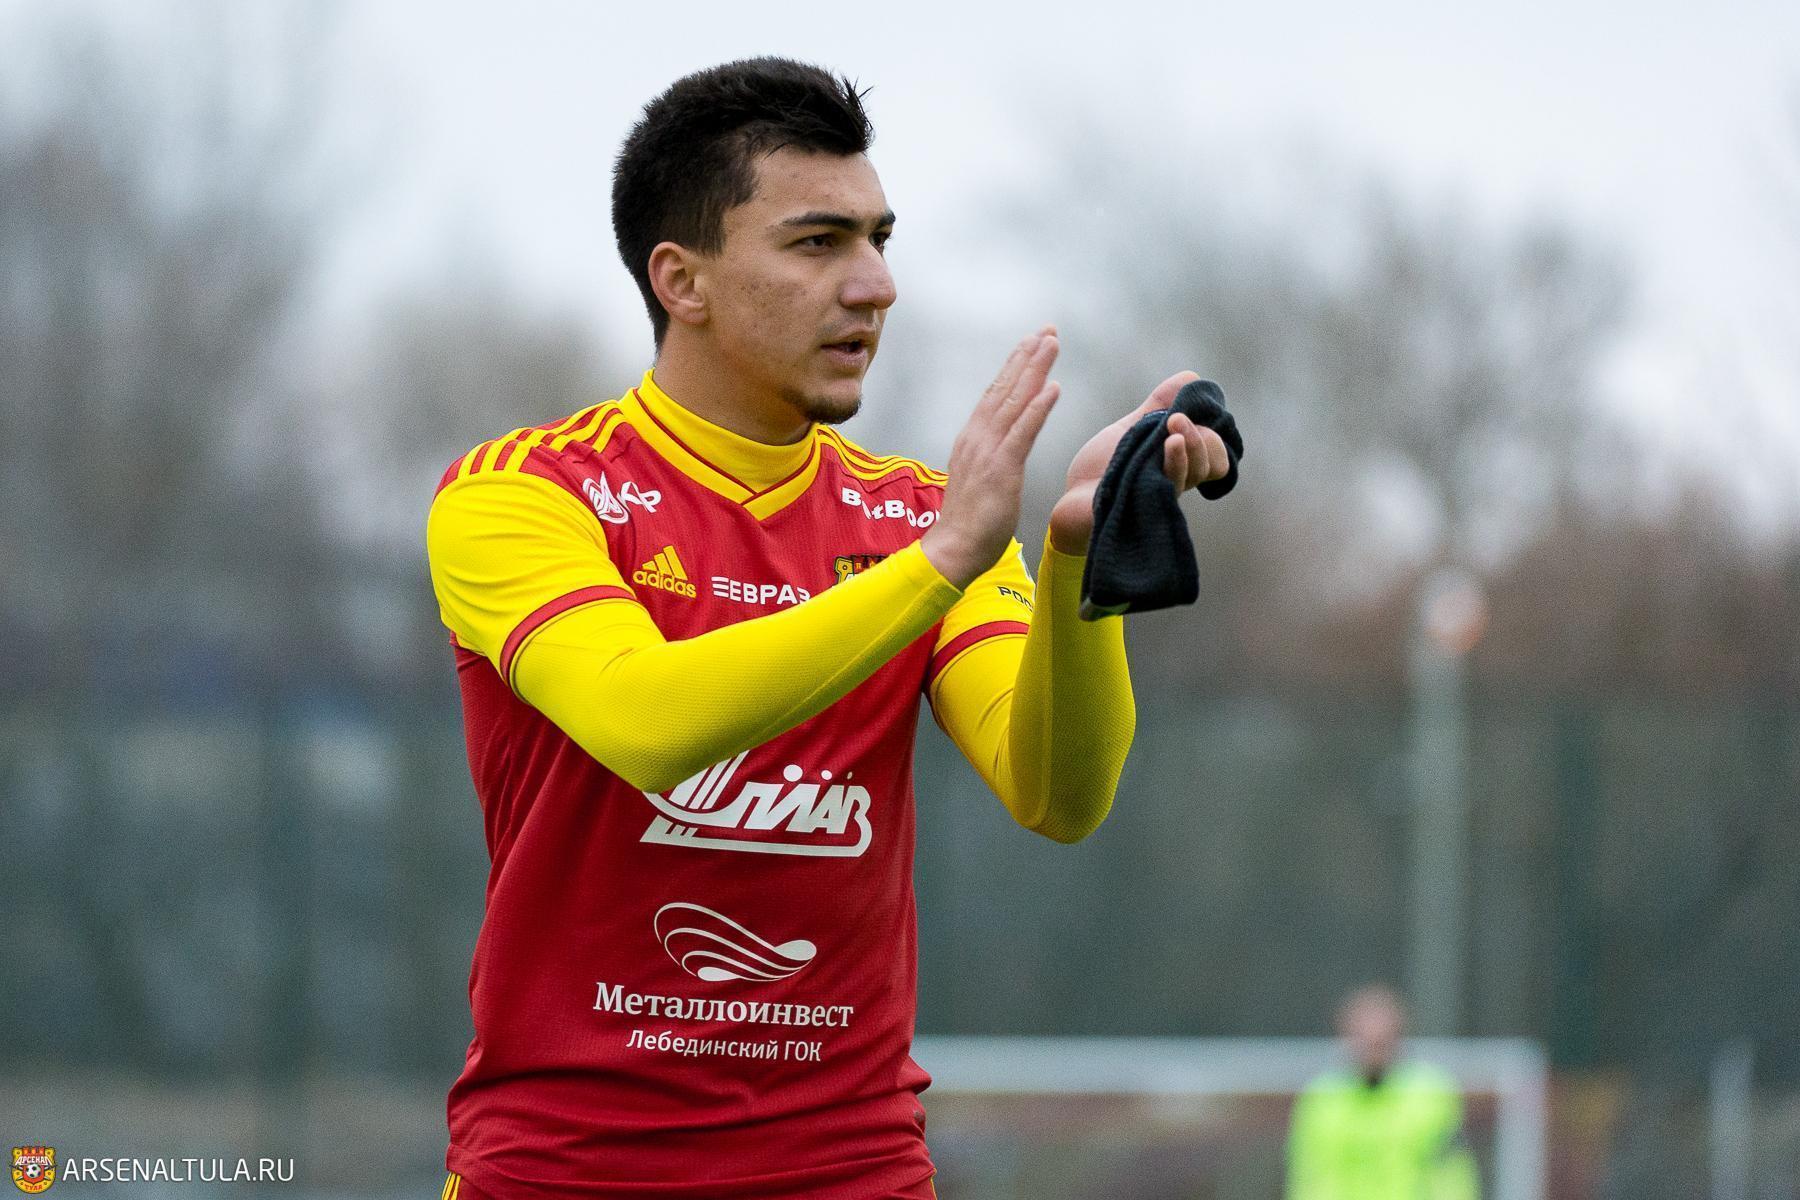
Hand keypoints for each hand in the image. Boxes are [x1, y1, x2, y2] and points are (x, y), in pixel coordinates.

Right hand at [920, 328, 1061, 587]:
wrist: (952, 549)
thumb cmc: (969, 522)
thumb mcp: (980, 480)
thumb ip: (990, 457)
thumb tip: (1002, 446)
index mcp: (972, 439)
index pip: (996, 395)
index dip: (1015, 367)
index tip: (1031, 343)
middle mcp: (977, 437)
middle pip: (1006, 389)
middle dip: (1027, 357)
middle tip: (1047, 330)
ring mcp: (988, 451)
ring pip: (1014, 401)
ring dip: (1034, 370)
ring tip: (1051, 344)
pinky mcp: (1001, 469)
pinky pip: (1022, 432)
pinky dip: (1037, 408)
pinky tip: (1053, 388)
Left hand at [1048, 370, 1231, 553]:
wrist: (1071, 498)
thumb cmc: (1103, 468)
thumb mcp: (1132, 429)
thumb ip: (1158, 405)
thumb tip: (1191, 377)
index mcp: (1178, 464)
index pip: (1216, 455)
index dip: (1213, 435)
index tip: (1195, 413)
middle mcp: (1176, 481)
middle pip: (1212, 464)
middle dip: (1202, 437)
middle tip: (1177, 418)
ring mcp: (1162, 495)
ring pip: (1193, 473)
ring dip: (1190, 444)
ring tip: (1174, 423)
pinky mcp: (1144, 507)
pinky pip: (1169, 488)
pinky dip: (1174, 463)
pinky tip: (1170, 445)